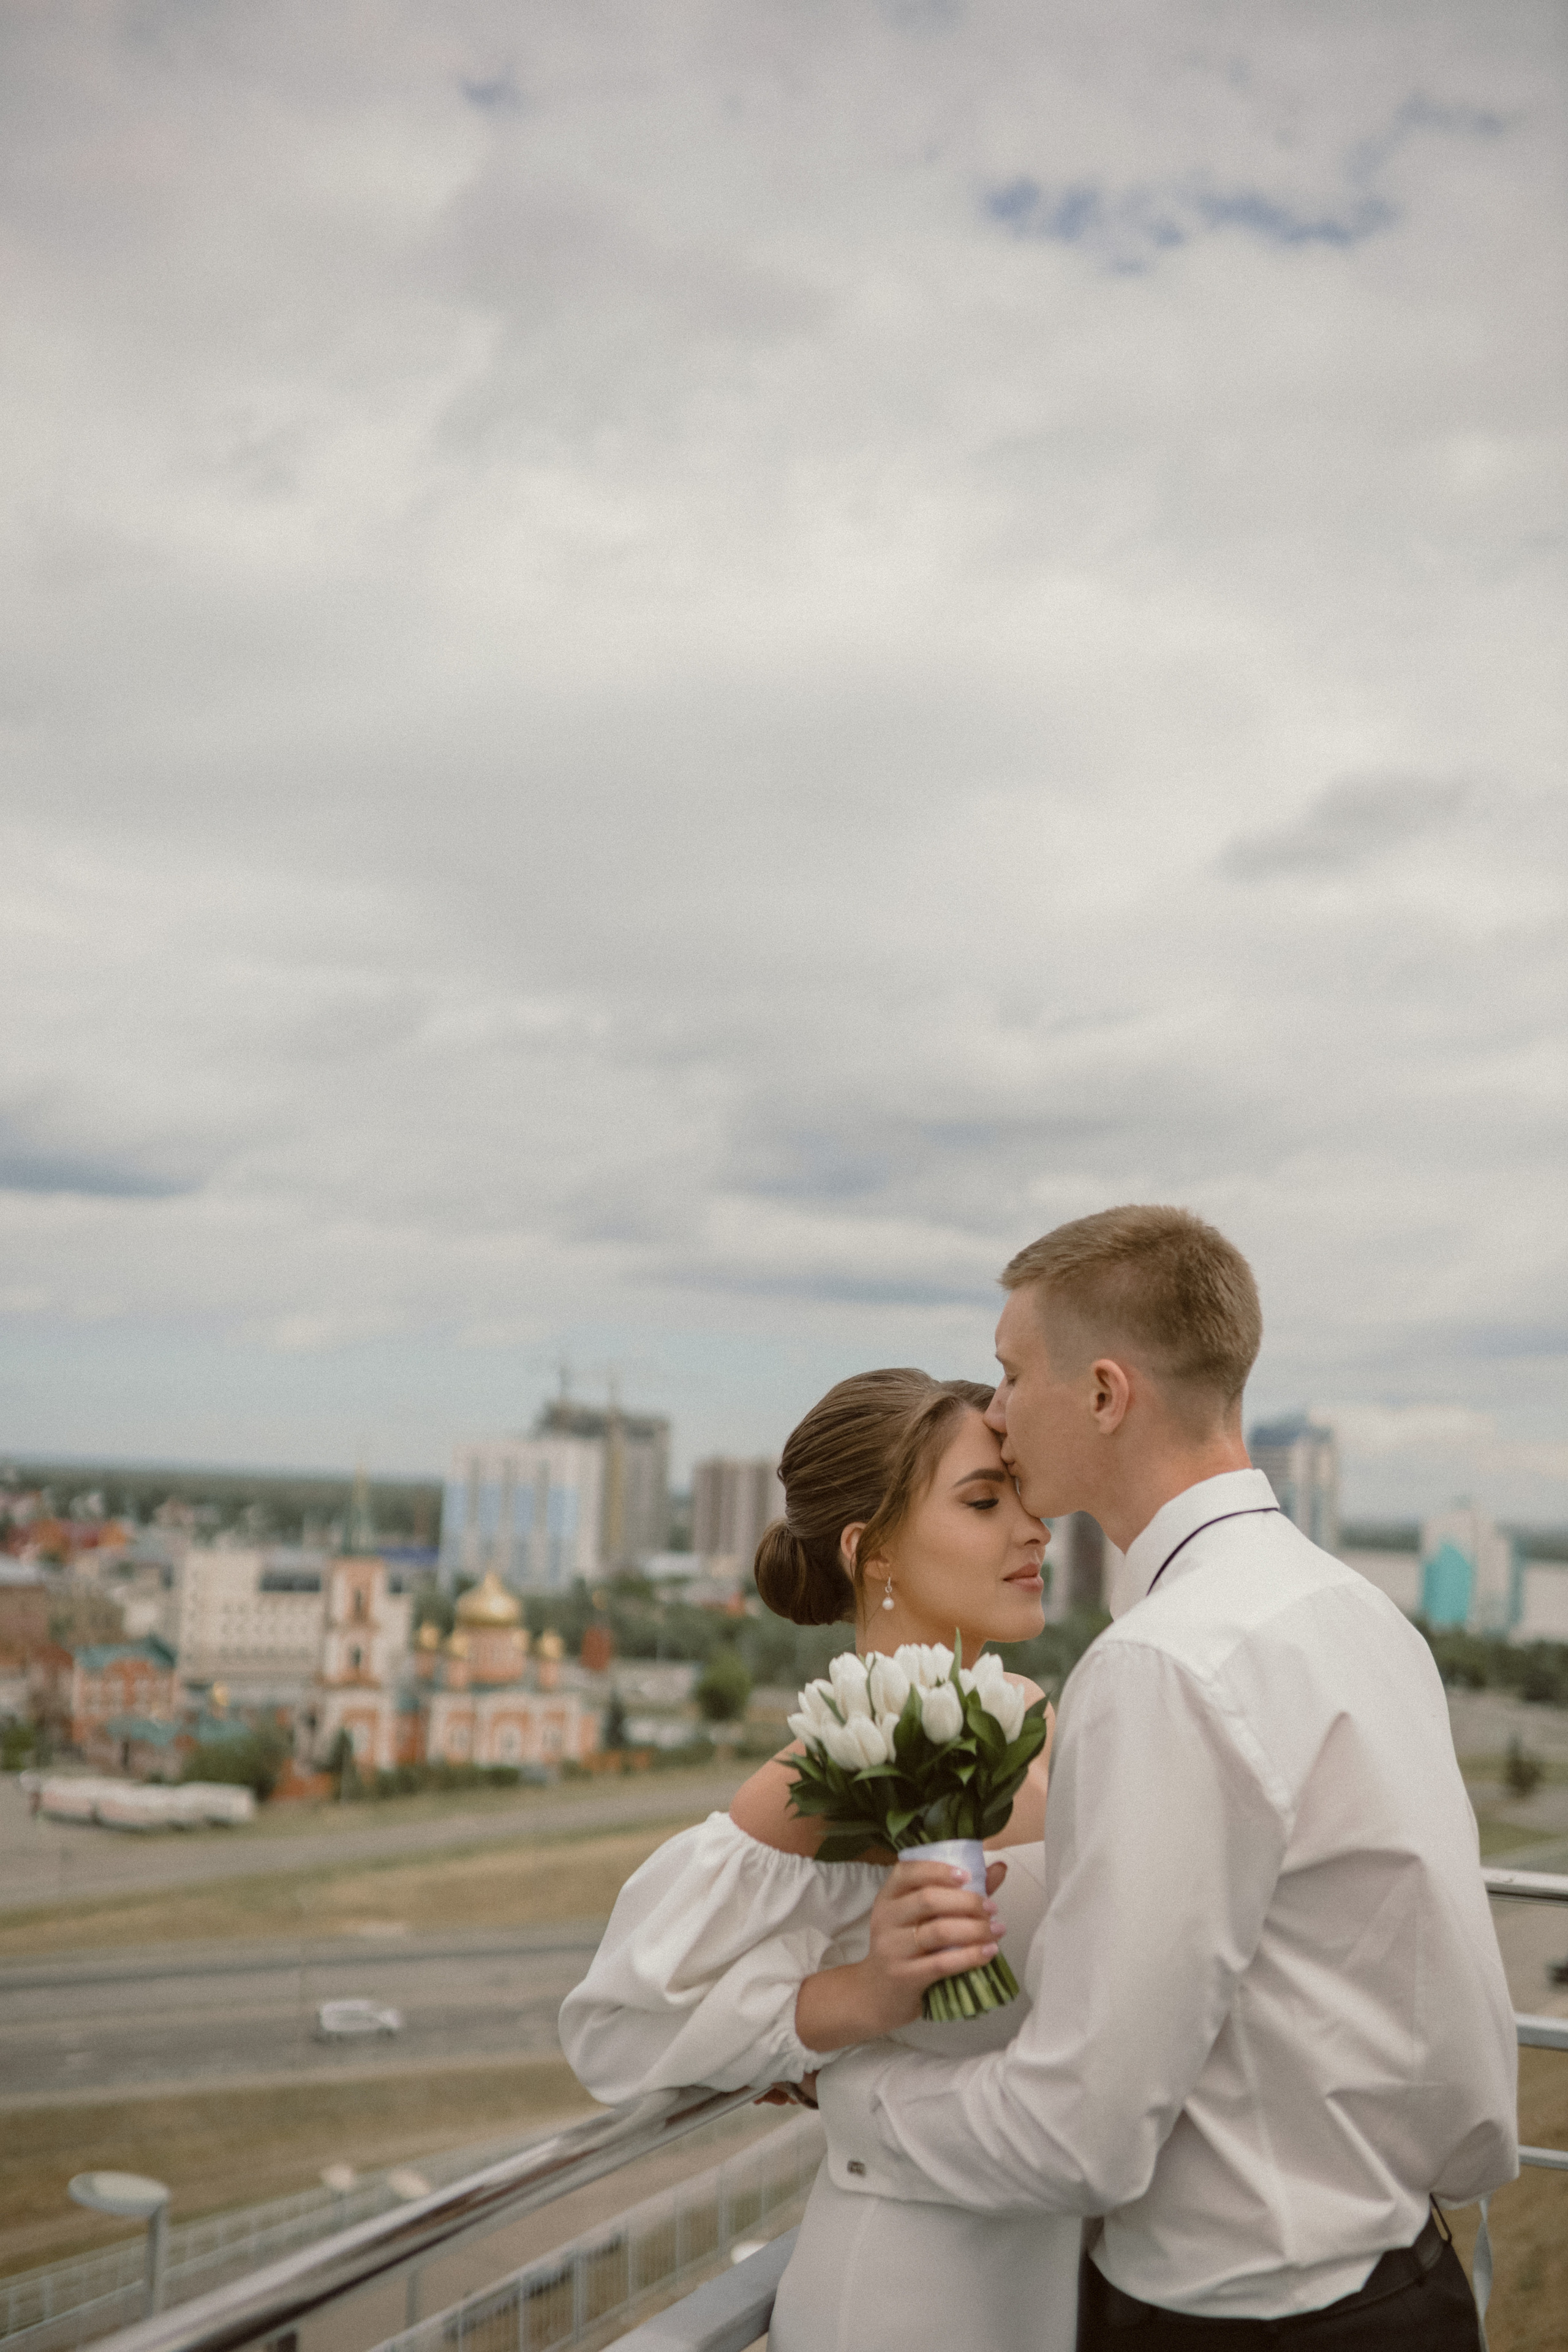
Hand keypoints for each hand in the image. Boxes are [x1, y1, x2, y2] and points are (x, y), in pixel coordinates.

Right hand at [792, 1857, 1005, 2051]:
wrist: (877, 1995)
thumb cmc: (907, 1948)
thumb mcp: (921, 1918)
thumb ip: (959, 1892)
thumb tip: (999, 1868)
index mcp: (888, 1896)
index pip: (909, 1872)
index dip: (940, 1870)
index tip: (968, 1876)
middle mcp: (886, 1918)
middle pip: (928, 1899)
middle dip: (967, 1901)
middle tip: (992, 1908)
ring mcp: (892, 1948)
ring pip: (938, 1931)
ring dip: (974, 1929)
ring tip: (997, 1930)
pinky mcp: (904, 1976)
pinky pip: (942, 1963)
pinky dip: (970, 1956)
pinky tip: (989, 1952)